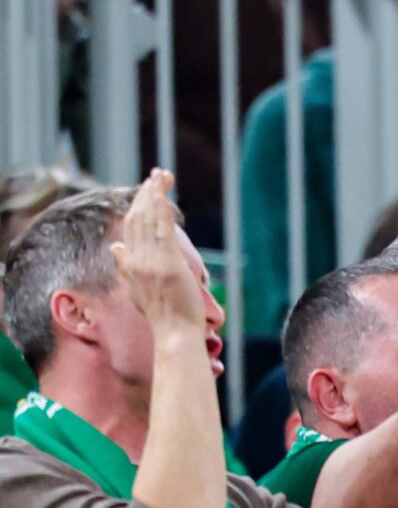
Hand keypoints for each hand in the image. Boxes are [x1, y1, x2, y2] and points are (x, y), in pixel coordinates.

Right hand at [110, 169, 201, 332]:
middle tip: (156, 175)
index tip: (146, 190)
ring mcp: (151, 262)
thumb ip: (125, 267)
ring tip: (160, 177)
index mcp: (129, 264)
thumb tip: (114, 247)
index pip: (129, 228)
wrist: (174, 333)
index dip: (137, 206)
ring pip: (148, 221)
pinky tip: (163, 195)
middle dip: (146, 194)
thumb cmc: (162, 314)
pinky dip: (161, 210)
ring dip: (154, 196)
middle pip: (137, 219)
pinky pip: (162, 231)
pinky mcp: (168, 265)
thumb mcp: (137, 289)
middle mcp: (136, 260)